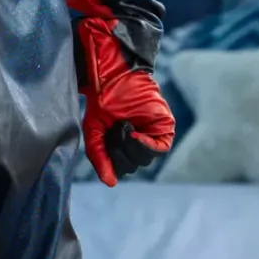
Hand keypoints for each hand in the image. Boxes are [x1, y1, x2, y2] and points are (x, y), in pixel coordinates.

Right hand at [80, 26, 174, 186]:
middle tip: (113, 129)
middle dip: (119, 151)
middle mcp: (139, 141)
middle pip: (131, 165)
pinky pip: (158, 149)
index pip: (120, 167)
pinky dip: (145, 145)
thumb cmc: (102, 99)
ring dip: (130, 145)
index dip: (110, 159)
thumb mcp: (93, 130)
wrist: (112, 75)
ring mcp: (153, 135)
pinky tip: (134, 133)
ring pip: (143, 160)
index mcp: (122, 144)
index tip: (104, 140)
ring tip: (123, 125)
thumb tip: (110, 183)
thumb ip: (99, 157)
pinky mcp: (164, 128)